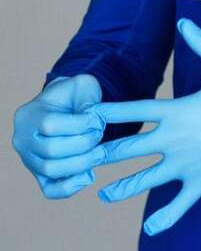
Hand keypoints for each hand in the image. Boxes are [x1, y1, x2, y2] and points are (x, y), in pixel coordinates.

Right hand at [12, 75, 105, 198]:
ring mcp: (29, 159)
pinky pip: (51, 190)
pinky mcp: (40, 176)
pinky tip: (89, 174)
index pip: (50, 125)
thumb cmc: (75, 96)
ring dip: (83, 163)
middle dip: (84, 143)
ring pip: (51, 170)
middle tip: (100, 135)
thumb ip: (88, 98)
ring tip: (100, 152)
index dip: (80, 125)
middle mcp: (22, 139)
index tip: (98, 120)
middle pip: (51, 150)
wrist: (65, 107)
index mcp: (29, 114)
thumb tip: (92, 121)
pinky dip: (71, 187)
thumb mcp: (82, 86)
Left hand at [94, 18, 200, 235]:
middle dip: (103, 154)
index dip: (106, 113)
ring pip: (147, 180)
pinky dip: (166, 218)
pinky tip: (152, 230)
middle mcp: (177, 140)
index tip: (85, 117)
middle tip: (81, 158)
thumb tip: (184, 21)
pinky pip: (182, 204)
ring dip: (123, 187)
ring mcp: (191, 164)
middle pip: (129, 149)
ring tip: (102, 194)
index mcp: (179, 110)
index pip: (132, 111)